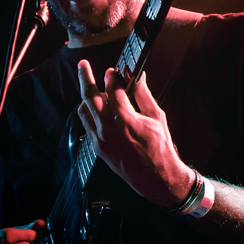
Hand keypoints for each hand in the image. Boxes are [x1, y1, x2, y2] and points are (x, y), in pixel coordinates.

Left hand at [76, 61, 193, 208]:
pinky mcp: (97, 148)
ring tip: (94, 90)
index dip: (112, 76)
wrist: (157, 177)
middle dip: (86, 77)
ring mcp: (100, 139)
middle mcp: (108, 129)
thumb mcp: (156, 117)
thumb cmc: (160, 148)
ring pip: (84, 111)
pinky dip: (89, 113)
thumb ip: (144, 95)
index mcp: (125, 119)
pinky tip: (96, 109)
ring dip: (87, 97)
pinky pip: (87, 125)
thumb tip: (139, 77)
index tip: (113, 70)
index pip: (112, 89)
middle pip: (90, 96)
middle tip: (83, 65)